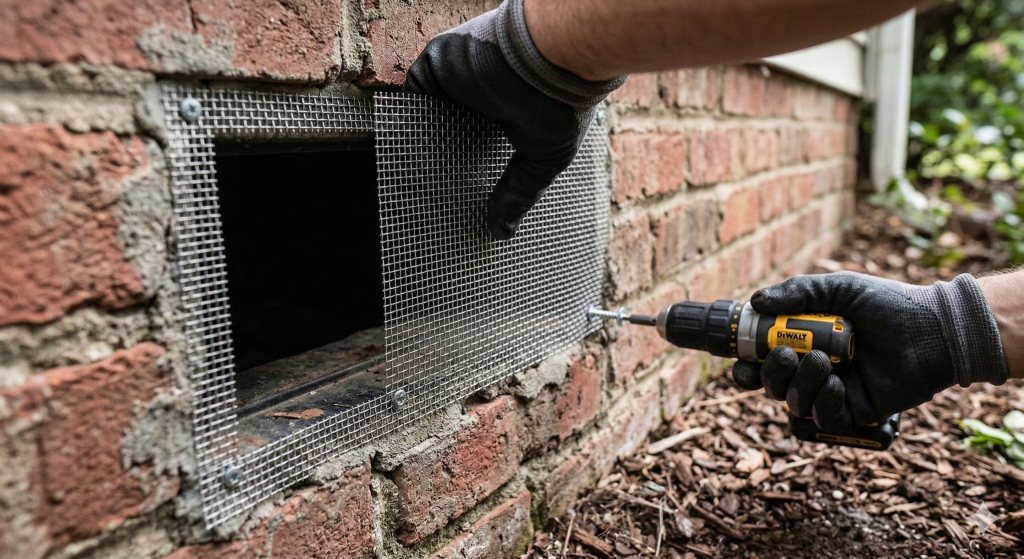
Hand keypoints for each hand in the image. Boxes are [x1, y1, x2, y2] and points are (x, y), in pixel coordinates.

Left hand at [402, 0, 624, 239]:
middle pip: (442, 133)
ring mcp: (455, 77)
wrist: (556, 59)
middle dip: (434, 163)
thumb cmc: (561, 102)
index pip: (469, 146)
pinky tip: (406, 159)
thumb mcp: (543, 157)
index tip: (452, 203)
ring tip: (412, 189)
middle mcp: (476, 92)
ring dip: (416, 147)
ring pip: (424, 118)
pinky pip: (410, 98)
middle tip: (427, 202)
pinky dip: (406, 125)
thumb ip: (519, 192)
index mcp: (503, 111)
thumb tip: (503, 231)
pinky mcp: (436, 65)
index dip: (459, 173)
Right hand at [732, 272, 1007, 432]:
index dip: (746, 365)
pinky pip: (824, 421)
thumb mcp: (840, 289)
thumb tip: (755, 302)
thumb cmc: (888, 305)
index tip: (742, 358)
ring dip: (798, 384)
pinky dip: (822, 404)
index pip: (762, 361)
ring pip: (794, 404)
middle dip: (767, 375)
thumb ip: (797, 292)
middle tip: (783, 356)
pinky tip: (835, 384)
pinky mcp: (856, 414)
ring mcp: (834, 394)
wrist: (934, 329)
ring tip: (820, 361)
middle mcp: (814, 371)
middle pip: (771, 386)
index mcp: (804, 343)